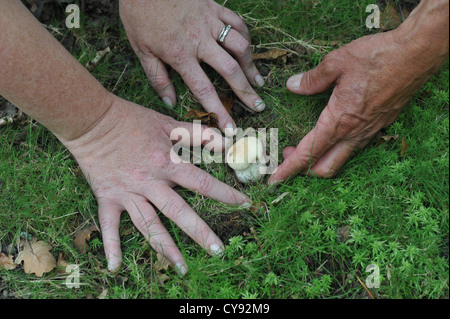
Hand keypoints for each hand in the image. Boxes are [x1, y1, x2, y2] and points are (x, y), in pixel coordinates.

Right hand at [66, 97, 250, 273]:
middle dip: (201, 233)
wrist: (94, 120)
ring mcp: (129, 193)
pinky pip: (109, 226)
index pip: (203, 183)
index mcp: (168, 163)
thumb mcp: (168, 123)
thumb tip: (225, 141)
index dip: (226, 194)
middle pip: (180, 212)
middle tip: (219, 251)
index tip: (244, 205)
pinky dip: (111, 246)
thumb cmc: (133, 120)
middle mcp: (150, 182)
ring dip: (166, 248)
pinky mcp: (109, 198)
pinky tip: (114, 266)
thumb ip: (197, 134)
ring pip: (150, 225)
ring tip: (182, 267)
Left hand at [119, 0, 265, 131]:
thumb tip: (170, 103)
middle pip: (230, 70)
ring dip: (251, 65)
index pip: (204, 89)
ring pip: (239, 46)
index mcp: (180, 54)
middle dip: (246, 91)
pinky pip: (237, 23)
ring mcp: (210, 22)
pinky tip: (248, 49)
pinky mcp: (214, 7)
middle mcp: (200, 40)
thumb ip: (157, 77)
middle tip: (258, 106)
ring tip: (258, 81)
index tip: (230, 127)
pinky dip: (245, 37)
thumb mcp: (141, 49)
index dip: (219, 111)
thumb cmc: (138, 14)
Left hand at [269, 21, 447, 182]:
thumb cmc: (378, 56)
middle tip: (287, 154)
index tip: (273, 180)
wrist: (417, 54)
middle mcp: (354, 133)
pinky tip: (330, 135)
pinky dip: (336, 150)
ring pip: (340, 160)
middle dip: (302, 169)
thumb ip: (312, 79)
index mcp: (339, 121)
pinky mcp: (378, 127)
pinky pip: (353, 148)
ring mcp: (369, 132)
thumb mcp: (337, 62)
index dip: (288, 169)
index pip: (308, 153)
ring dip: (319, 160)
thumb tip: (292, 86)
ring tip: (304, 145)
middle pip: (324, 168)